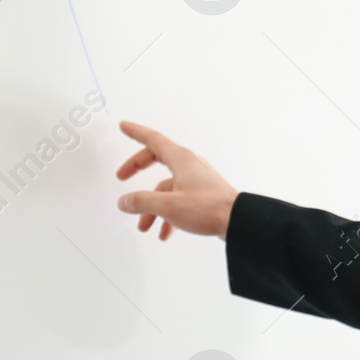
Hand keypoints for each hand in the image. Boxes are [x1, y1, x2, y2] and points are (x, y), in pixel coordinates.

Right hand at [115, 121, 237, 240]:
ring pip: (167, 188)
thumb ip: (141, 202)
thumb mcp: (167, 205)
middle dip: (137, 169)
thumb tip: (124, 201)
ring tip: (144, 226)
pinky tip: (165, 233)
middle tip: (122, 177)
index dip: (136, 132)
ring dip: (152, 206)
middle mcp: (189, 166)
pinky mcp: (203, 195)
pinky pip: (179, 200)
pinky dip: (168, 215)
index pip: (152, 139)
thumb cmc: (208, 208)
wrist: (238, 221)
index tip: (124, 126)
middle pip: (156, 160)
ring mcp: (197, 180)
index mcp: (181, 160)